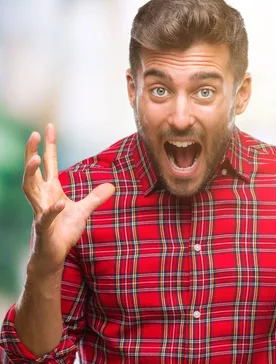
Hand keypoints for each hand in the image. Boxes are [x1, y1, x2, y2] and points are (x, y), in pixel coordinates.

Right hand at [22, 124, 114, 274]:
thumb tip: (111, 186)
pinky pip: (46, 217)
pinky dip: (53, 210)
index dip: (48, 146)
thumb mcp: (83, 211)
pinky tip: (60, 203)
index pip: (48, 164)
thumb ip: (95, 198)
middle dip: (31, 152)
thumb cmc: (63, 231)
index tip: (48, 127)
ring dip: (32, 173)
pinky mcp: (44, 228)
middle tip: (33, 135)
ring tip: (36, 158)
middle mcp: (41, 198)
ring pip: (30, 190)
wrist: (53, 254)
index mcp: (50, 190)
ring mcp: (40, 211)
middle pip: (33, 171)